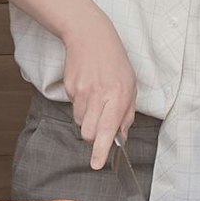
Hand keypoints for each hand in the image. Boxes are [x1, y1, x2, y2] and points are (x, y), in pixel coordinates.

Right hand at [61, 14, 136, 169]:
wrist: (90, 36)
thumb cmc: (114, 61)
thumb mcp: (130, 85)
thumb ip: (126, 113)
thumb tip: (121, 136)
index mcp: (118, 95)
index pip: (108, 129)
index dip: (102, 150)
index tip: (97, 164)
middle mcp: (99, 95)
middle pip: (89, 133)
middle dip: (94, 138)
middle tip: (101, 125)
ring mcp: (82, 92)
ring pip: (81, 122)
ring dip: (88, 119)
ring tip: (96, 99)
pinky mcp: (69, 88)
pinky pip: (74, 108)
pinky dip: (81, 105)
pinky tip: (88, 88)